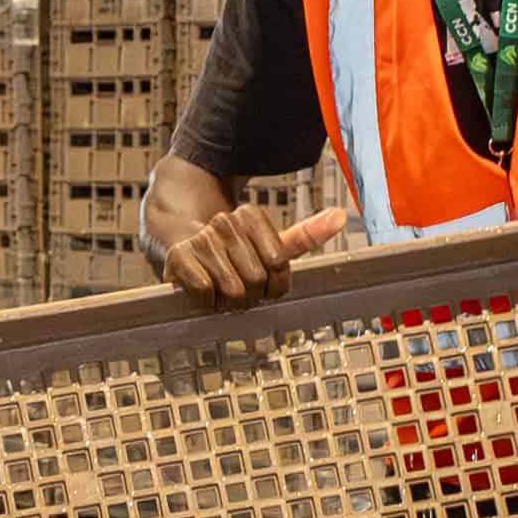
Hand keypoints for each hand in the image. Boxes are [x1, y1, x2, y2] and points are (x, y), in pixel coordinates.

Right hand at [154, 200, 346, 308]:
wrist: (177, 246)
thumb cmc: (229, 254)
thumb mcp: (266, 244)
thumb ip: (305, 235)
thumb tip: (341, 216)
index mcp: (251, 215)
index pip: (279, 263)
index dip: (274, 285)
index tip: (264, 285)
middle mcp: (226, 221)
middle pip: (256, 279)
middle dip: (249, 296)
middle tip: (239, 292)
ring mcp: (201, 238)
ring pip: (233, 289)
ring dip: (227, 302)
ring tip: (220, 294)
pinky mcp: (178, 257)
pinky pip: (206, 291)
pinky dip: (206, 302)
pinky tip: (203, 295)